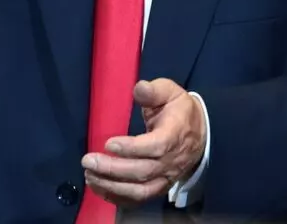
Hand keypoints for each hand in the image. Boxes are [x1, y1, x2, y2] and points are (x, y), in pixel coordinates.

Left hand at [81, 79, 205, 206]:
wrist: (199, 133)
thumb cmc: (179, 110)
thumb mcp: (170, 92)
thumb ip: (154, 90)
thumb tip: (139, 88)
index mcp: (174, 135)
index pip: (155, 146)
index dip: (131, 148)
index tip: (108, 144)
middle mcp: (171, 161)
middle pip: (142, 172)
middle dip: (113, 169)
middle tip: (88, 160)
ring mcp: (165, 177)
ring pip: (140, 190)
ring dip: (112, 186)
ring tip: (89, 176)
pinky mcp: (159, 187)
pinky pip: (139, 199)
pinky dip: (118, 197)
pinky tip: (99, 188)